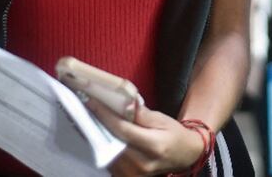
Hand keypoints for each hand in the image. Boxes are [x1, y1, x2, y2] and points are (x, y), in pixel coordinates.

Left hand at [85, 98, 205, 175]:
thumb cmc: (174, 135)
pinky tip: (101, 136)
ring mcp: (134, 175)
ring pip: (107, 154)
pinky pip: (110, 163)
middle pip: (111, 143)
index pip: (122, 129)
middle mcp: (142, 164)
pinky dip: (103, 149)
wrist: (183, 156)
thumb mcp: (162, 119)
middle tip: (87, 109)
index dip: (105, 115)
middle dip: (97, 125)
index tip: (92, 102)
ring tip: (92, 120)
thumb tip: (125, 103)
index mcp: (154, 146)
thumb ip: (142, 114)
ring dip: (97, 137)